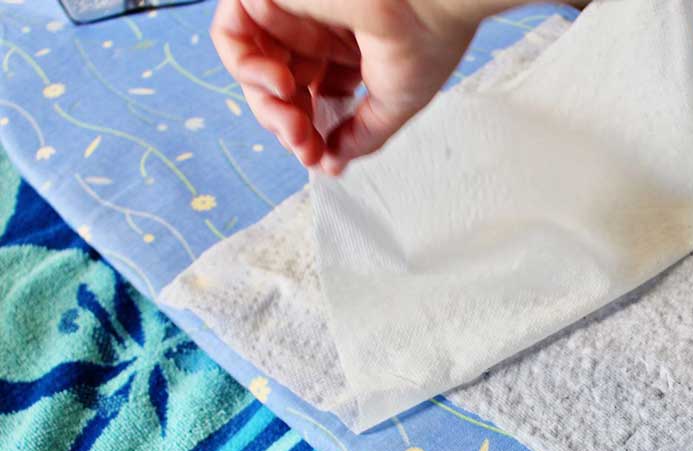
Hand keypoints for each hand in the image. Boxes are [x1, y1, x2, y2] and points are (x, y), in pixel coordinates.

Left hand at [212, 0, 490, 174]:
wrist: (433, 3)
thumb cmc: (428, 38)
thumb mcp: (395, 103)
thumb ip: (361, 136)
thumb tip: (332, 163)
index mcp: (348, 50)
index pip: (312, 97)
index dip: (312, 132)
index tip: (321, 157)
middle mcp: (317, 31)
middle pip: (280, 88)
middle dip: (287, 125)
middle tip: (305, 146)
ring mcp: (291, 13)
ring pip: (251, 68)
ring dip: (266, 106)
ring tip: (293, 121)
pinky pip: (230, 35)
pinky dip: (246, 70)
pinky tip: (282, 86)